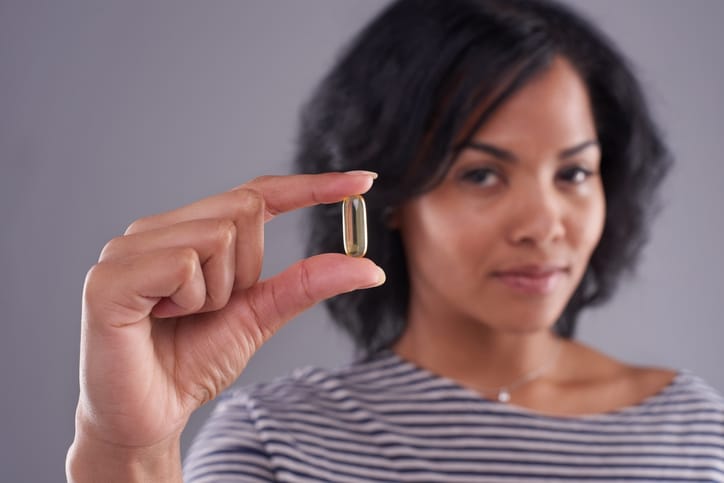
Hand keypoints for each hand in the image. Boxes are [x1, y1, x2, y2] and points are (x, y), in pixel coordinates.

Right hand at [67, 172, 382, 480]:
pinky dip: (190, 299)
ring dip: (217, 292)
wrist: (149, 416)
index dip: (311, 186)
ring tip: (182, 317)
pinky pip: (183, 263)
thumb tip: (368, 267)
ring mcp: (129, 248)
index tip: (364, 182)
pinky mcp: (109, 278)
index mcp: (190, 232)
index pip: (256, 193)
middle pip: (244, 208)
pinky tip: (160, 318)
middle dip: (248, 269)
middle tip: (213, 308)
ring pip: (218, 235)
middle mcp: (157, 229)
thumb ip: (305, 285)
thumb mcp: (259, 316)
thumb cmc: (193, 361)